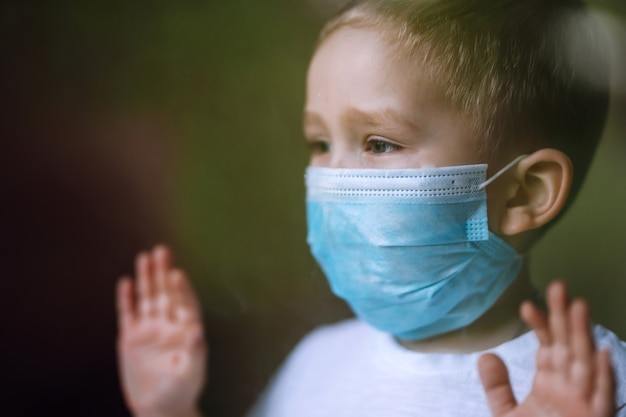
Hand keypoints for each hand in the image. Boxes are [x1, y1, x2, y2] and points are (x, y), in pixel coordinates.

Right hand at [116, 245, 206, 416]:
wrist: (159, 408)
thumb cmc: (181, 391)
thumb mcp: (191, 373)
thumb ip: (195, 351)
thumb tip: (198, 329)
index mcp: (186, 330)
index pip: (185, 303)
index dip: (182, 288)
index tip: (177, 273)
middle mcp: (168, 325)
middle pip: (165, 293)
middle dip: (163, 273)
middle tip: (162, 250)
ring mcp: (149, 330)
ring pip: (147, 298)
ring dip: (146, 279)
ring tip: (144, 257)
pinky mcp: (131, 339)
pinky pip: (128, 314)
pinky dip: (126, 299)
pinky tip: (125, 282)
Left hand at [478, 280, 614, 416]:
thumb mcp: (507, 415)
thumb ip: (497, 387)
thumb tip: (486, 355)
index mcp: (551, 385)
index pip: (547, 347)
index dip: (540, 326)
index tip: (525, 306)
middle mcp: (570, 389)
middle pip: (567, 347)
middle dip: (564, 318)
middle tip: (558, 286)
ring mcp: (584, 404)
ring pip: (585, 365)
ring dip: (583, 337)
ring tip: (578, 306)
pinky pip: (601, 397)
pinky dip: (603, 377)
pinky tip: (602, 353)